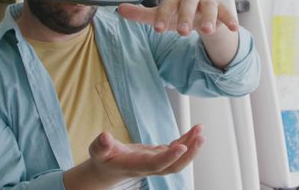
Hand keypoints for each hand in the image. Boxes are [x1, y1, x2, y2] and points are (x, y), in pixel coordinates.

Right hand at [88, 125, 204, 184]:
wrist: (108, 169)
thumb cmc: (103, 159)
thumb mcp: (98, 151)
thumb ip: (101, 145)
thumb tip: (104, 137)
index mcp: (136, 165)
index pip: (156, 164)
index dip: (170, 156)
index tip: (183, 146)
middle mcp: (150, 166)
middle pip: (174, 166)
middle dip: (190, 154)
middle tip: (201, 137)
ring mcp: (156, 161)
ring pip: (178, 158)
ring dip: (192, 145)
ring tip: (200, 129)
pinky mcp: (159, 155)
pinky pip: (176, 150)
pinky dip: (187, 140)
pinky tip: (194, 131)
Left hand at [118, 0, 237, 35]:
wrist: (201, 17)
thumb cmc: (180, 15)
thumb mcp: (162, 16)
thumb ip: (142, 15)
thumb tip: (120, 9)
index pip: (168, 3)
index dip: (163, 16)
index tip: (159, 30)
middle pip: (189, 3)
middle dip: (186, 17)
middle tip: (183, 33)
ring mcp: (208, 3)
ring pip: (210, 6)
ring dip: (209, 18)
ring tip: (208, 30)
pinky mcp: (222, 10)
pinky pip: (227, 12)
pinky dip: (230, 20)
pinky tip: (233, 28)